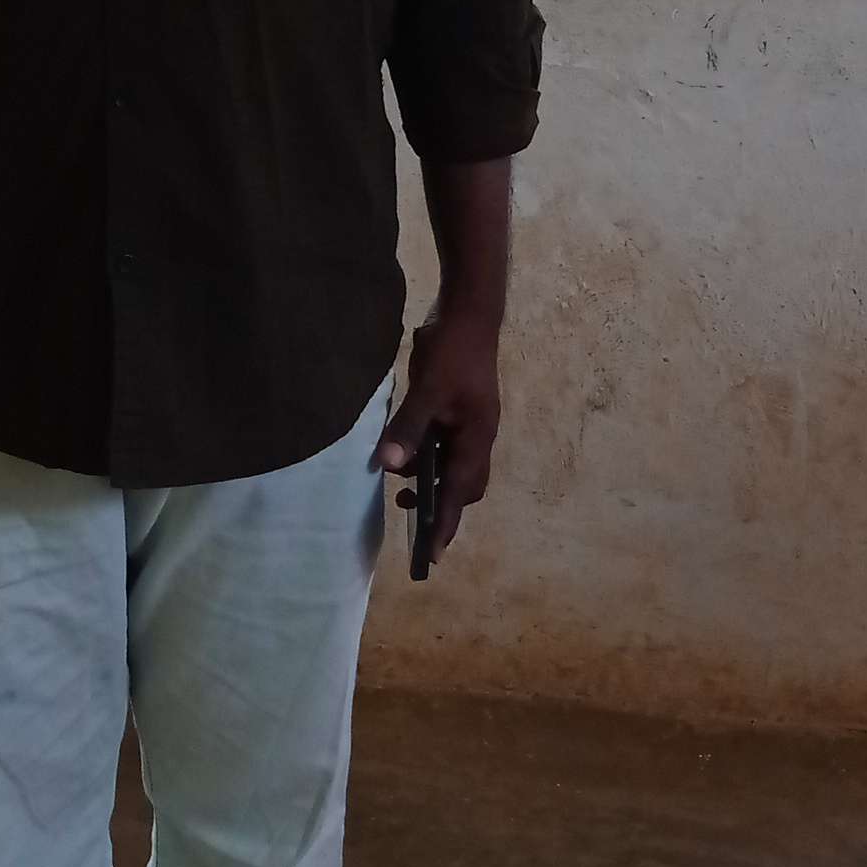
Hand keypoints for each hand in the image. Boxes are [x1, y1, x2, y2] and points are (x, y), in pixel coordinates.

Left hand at [375, 301, 501, 555]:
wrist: (469, 311)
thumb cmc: (453, 351)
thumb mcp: (428, 391)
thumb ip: (410, 428)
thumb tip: (389, 465)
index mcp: (476, 439)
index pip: (460, 494)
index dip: (445, 524)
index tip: (432, 556)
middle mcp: (477, 436)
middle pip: (461, 485)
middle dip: (437, 504)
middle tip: (405, 511)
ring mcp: (468, 421)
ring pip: (451, 463)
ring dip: (429, 476)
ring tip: (398, 479)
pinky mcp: (457, 407)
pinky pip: (443, 442)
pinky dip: (426, 453)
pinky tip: (404, 446)